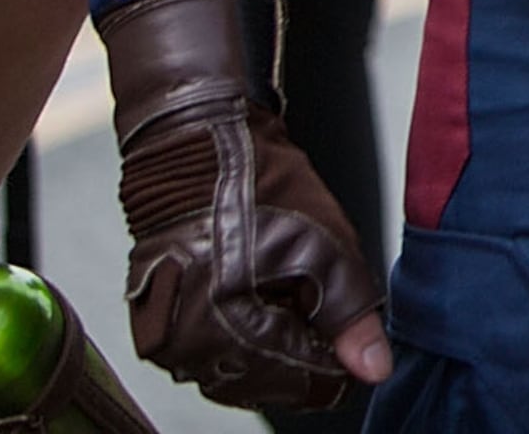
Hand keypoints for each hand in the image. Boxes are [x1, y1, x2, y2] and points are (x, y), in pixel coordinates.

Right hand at [99, 0, 390, 412]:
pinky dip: (238, 339)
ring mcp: (162, 339)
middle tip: (324, 315)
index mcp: (223, 331)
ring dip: (269, 350)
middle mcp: (182, 347)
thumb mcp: (326, 249)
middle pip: (263, 384)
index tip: (357, 349)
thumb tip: (374, 370)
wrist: (199, 145)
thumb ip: (351, 318)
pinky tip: (258, 305)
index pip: (297, 384)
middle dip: (302, 358)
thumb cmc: (261, 187)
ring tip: (289, 299)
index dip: (336, 367)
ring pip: (234, 373)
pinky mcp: (154, 324)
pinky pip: (205, 355)